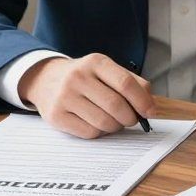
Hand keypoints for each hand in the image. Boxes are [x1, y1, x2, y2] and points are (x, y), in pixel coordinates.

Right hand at [18, 54, 155, 138]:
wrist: (45, 79)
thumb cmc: (85, 77)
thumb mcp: (106, 70)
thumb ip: (132, 82)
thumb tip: (150, 104)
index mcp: (96, 62)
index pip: (125, 83)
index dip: (142, 100)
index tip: (150, 111)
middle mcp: (78, 77)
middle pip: (115, 105)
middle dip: (130, 117)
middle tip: (132, 119)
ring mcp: (65, 97)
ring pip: (103, 122)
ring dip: (116, 126)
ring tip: (115, 121)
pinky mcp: (56, 116)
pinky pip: (89, 132)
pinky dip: (100, 132)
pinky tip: (97, 123)